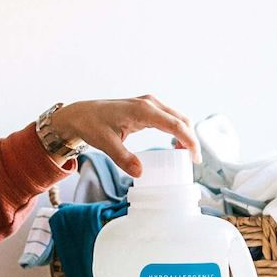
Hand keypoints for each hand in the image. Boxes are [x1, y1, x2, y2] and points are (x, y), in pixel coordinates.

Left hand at [47, 96, 200, 176]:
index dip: (189, 140)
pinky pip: (168, 118)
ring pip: (177, 118)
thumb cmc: (92, 125)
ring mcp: (149, 104)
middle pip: (181, 120)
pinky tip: (174, 145)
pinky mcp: (147, 108)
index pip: (175, 124)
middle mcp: (149, 103)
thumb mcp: (105, 144)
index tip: (195, 158)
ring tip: (185, 156)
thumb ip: (123, 158)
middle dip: (190, 139)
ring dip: (184, 135)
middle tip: (193, 161)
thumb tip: (140, 173)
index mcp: (142, 110)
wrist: (81, 114)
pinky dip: (176, 131)